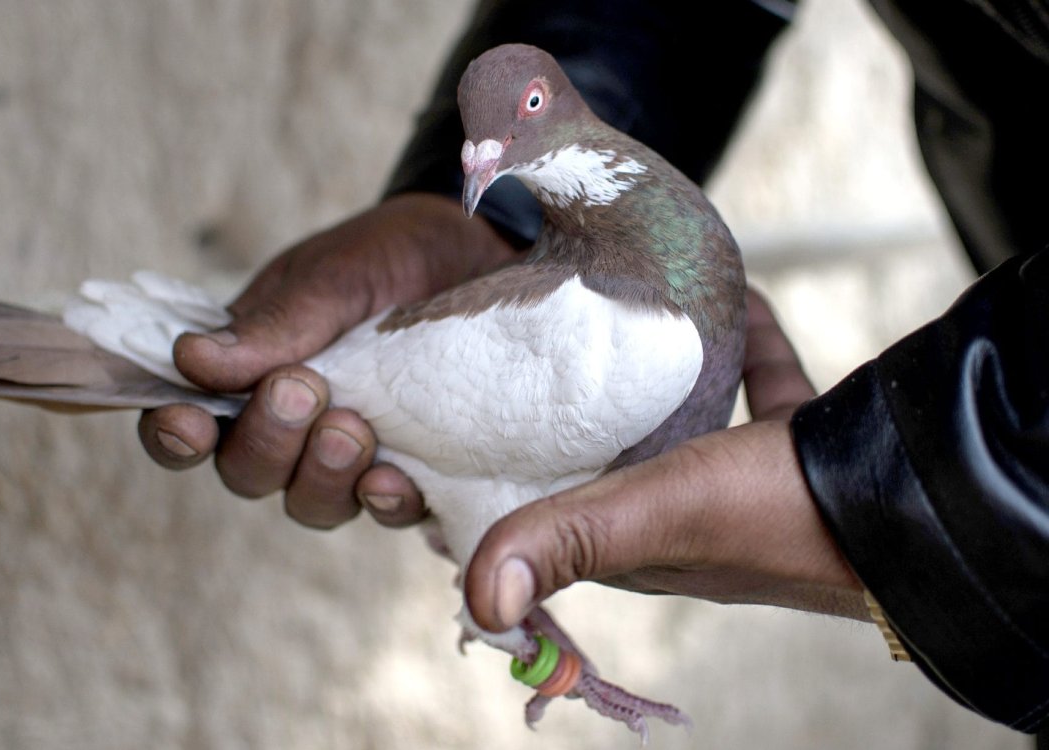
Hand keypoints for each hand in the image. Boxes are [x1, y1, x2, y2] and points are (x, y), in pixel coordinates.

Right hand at [137, 193, 517, 527]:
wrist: (479, 252)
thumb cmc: (389, 257)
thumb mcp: (332, 278)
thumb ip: (273, 325)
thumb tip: (187, 360)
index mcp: (247, 370)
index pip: (187, 421)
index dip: (174, 435)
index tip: (189, 423)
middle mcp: (289, 423)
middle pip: (245, 471)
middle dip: (266, 442)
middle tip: (301, 390)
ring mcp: (347, 452)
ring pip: (309, 502)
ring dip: (322, 476)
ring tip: (353, 430)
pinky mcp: (408, 467)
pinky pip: (382, 511)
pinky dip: (384, 501)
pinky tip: (396, 480)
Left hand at [463, 289, 869, 632]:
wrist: (925, 499)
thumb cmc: (784, 515)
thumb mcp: (659, 512)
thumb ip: (570, 538)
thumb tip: (473, 596)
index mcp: (646, 546)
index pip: (557, 513)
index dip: (514, 477)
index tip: (476, 420)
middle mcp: (693, 519)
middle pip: (616, 458)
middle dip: (579, 415)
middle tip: (538, 344)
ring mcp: (753, 482)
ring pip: (685, 419)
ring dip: (657, 377)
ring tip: (622, 314)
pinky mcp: (804, 442)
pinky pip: (759, 381)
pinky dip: (744, 341)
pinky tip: (732, 291)